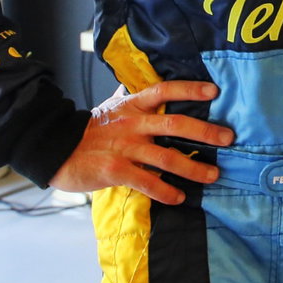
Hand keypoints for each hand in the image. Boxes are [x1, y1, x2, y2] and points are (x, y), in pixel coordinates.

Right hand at [50, 80, 233, 204]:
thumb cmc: (88, 131)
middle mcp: (132, 124)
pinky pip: (147, 182)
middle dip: (205, 132)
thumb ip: (130, 99)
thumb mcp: (110, 108)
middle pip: (174, 124)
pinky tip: (179, 197)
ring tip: (213, 175)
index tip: (214, 90)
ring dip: (193, 168)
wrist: (54, 149)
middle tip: (228, 138)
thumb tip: (140, 85)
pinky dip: (165, 192)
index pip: (164, 90)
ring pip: (166, 157)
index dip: (189, 89)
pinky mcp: (116, 171)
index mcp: (132, 105)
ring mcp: (125, 147)